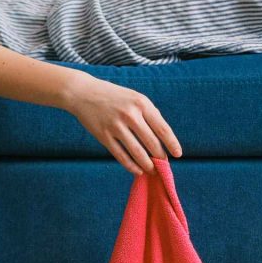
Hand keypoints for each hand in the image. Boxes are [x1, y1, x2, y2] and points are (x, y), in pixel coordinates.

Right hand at [64, 73, 182, 176]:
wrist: (83, 92)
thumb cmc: (112, 96)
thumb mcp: (134, 97)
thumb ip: (149, 114)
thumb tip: (163, 137)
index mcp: (141, 104)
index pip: (162, 128)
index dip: (172, 144)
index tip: (178, 154)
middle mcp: (130, 115)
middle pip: (152, 143)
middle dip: (160, 157)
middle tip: (163, 165)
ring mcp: (116, 126)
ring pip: (137, 152)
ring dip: (147, 164)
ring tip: (151, 170)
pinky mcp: (104, 135)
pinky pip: (121, 155)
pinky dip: (131, 166)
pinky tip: (137, 170)